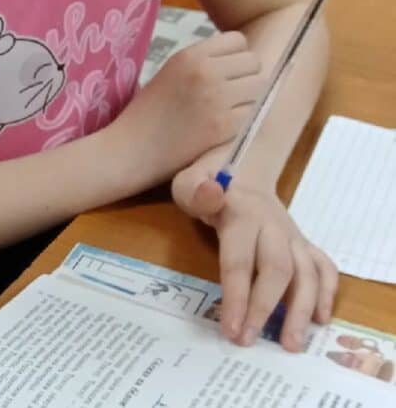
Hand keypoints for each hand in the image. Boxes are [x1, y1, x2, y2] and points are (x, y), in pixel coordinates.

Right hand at [114, 32, 264, 181]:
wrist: (129, 150)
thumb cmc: (146, 114)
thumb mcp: (169, 73)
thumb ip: (201, 64)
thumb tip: (236, 62)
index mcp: (190, 55)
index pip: (238, 41)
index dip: (235, 57)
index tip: (225, 73)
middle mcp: (206, 71)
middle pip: (253, 62)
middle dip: (246, 77)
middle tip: (229, 95)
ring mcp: (216, 98)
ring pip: (259, 87)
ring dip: (248, 99)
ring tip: (228, 110)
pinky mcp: (223, 126)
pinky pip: (252, 113)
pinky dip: (241, 121)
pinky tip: (221, 128)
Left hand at [173, 165, 338, 351]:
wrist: (242, 171)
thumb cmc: (206, 186)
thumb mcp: (188, 183)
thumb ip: (194, 191)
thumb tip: (211, 194)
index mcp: (242, 214)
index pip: (240, 260)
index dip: (236, 296)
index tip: (230, 328)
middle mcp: (274, 226)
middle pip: (278, 270)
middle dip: (265, 309)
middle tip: (249, 340)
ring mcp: (293, 235)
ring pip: (307, 272)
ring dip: (302, 309)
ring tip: (292, 343)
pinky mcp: (303, 243)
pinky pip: (324, 267)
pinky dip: (327, 292)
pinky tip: (319, 319)